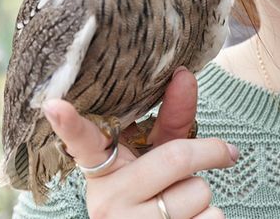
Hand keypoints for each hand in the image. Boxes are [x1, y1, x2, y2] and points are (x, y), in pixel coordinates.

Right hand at [43, 67, 238, 218]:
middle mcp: (107, 200)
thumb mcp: (157, 155)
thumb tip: (185, 75)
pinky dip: (212, 216)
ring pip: (197, 193)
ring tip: (182, 201)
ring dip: (205, 193)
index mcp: (102, 169)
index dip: (69, 124)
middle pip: (175, 158)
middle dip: (209, 153)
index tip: (53, 104)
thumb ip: (172, 119)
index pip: (84, 142)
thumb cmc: (153, 191)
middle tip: (226, 152)